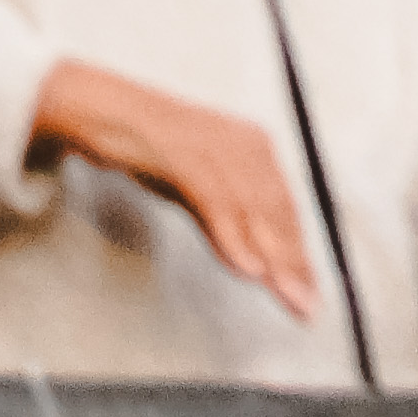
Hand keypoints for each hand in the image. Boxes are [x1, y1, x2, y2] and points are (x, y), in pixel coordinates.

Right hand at [34, 61, 316, 313]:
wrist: (109, 112)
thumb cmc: (152, 148)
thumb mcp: (198, 181)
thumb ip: (225, 212)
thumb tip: (251, 254)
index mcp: (256, 147)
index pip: (286, 207)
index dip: (298, 249)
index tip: (308, 286)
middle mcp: (248, 146)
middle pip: (279, 214)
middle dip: (294, 263)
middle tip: (306, 305)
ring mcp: (221, 151)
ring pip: (256, 214)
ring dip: (274, 260)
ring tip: (288, 295)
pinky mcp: (190, 161)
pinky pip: (219, 207)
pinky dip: (234, 241)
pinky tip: (249, 269)